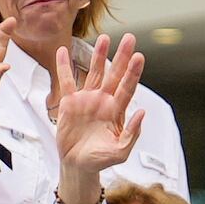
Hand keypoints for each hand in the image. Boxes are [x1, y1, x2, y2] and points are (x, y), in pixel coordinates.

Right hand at [51, 35, 146, 203]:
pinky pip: (67, 82)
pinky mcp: (69, 103)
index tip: (139, 57)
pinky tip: (62, 52)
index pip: (127, 88)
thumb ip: (132, 134)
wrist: (78, 165)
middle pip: (114, 74)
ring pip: (94, 73)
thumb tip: (141, 112)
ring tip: (104, 38)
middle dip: (122, 56)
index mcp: (117, 111)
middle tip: (130, 38)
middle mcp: (104, 101)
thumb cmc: (101, 159)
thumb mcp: (120, 152)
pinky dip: (64, 67)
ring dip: (99, 56)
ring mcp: (87, 100)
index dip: (133, 73)